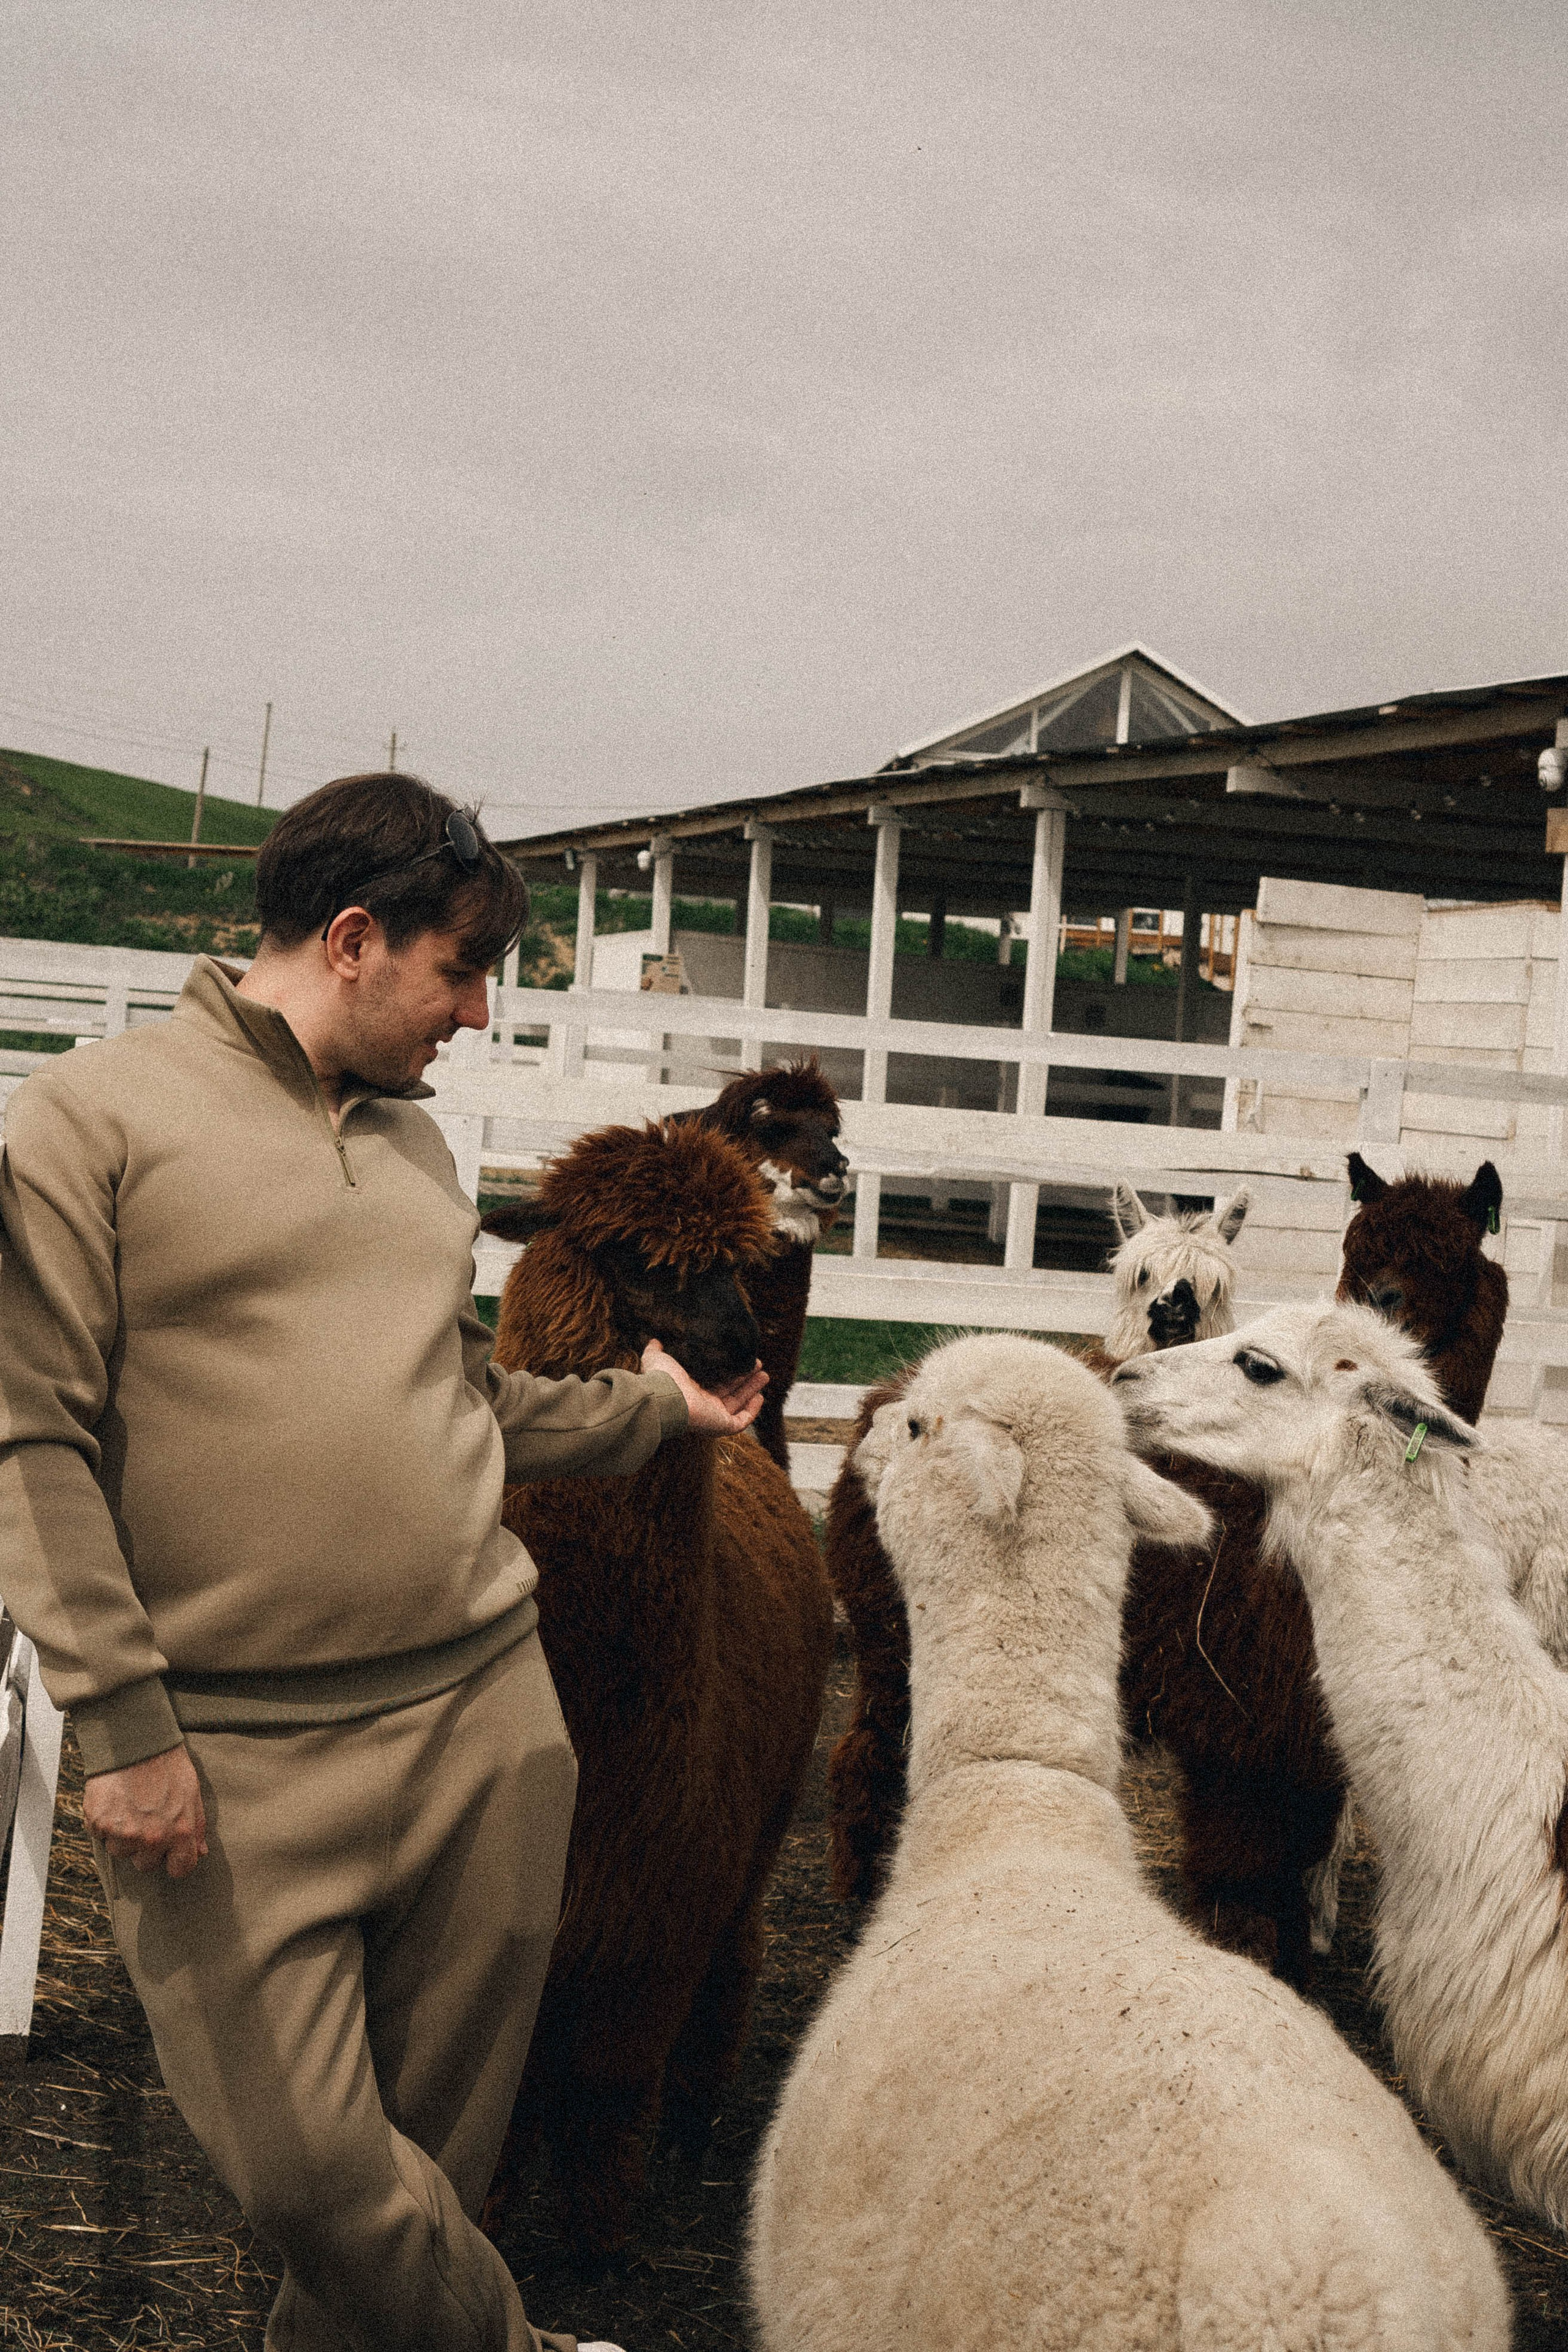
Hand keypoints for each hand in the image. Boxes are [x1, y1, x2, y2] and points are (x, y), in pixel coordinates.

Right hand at [83, 1744, 207, 1880]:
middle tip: (146, 1818)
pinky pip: (101, 1836)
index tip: (169, 1851)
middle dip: (146, 1847)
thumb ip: (197, 1826)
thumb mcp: (192, 1792)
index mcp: (180, 1833)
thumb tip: (201, 1852)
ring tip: (129, 1805)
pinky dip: (105, 1823)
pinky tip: (114, 1801)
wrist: (134, 1741)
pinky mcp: (100, 1824)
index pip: (180, 1869)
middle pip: (146, 1864)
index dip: (174, 1860)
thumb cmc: (167, 1764)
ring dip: (123, 1835)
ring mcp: (124, 1833)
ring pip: (121, 1851)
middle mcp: (152, 1838)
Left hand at [641, 1340, 768, 1435]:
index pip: (714, 1382)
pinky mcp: (723, 1426)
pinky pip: (742, 1421)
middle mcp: (703, 1405)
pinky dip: (752, 1411)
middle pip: (730, 1392)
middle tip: (757, 1363)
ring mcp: (714, 1417)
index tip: (739, 1359)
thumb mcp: (658, 1359)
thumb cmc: (661, 1379)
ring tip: (765, 1374)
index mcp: (691, 1391)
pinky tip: (760, 1396)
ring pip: (738, 1404)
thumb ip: (655, 1350)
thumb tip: (654, 1340)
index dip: (728, 1372)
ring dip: (752, 1390)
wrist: (666, 1397)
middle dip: (745, 1378)